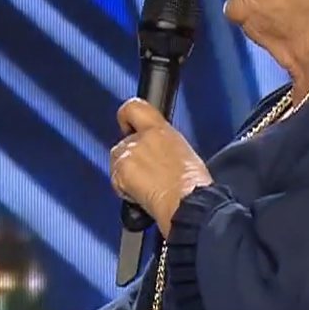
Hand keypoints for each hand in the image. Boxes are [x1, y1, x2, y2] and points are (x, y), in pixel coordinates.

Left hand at [111, 99, 212, 233]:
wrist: (188, 202)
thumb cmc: (193, 184)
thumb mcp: (182, 152)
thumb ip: (162, 144)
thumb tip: (156, 152)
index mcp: (159, 129)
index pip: (133, 107)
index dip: (126, 117)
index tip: (127, 126)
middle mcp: (141, 138)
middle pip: (123, 143)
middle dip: (130, 158)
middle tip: (147, 174)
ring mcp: (128, 154)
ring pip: (117, 162)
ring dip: (126, 173)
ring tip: (147, 187)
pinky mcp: (120, 172)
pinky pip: (115, 179)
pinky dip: (124, 189)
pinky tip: (142, 195)